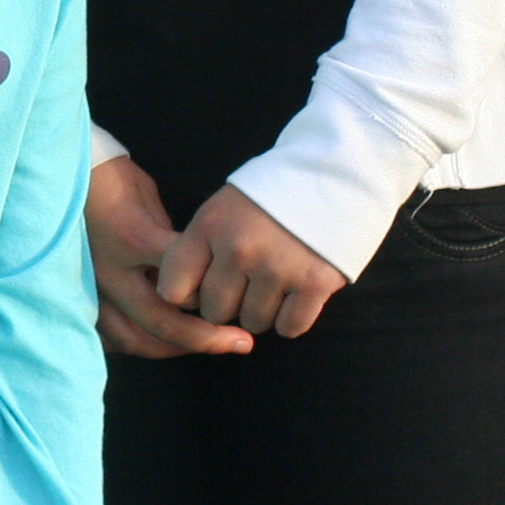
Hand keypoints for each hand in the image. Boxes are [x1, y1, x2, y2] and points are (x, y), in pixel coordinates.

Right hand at [85, 158, 255, 358]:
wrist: (64, 175)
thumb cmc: (114, 181)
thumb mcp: (152, 202)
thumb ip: (172, 243)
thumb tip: (197, 271)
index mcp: (132, 239)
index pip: (181, 278)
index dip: (216, 297)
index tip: (242, 309)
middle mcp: (110, 270)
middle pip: (160, 320)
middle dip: (203, 339)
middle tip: (239, 343)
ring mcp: (92, 287)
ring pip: (132, 337)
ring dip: (172, 348)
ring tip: (200, 346)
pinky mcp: (81, 294)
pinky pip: (107, 334)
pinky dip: (133, 344)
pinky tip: (155, 345)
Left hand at [155, 182, 347, 341]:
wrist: (332, 176)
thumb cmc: (270, 196)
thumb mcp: (222, 207)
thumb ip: (200, 247)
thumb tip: (181, 298)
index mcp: (210, 226)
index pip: (173, 289)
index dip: (186, 296)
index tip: (201, 288)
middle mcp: (239, 249)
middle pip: (214, 311)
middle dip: (227, 305)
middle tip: (245, 286)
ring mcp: (277, 268)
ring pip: (253, 322)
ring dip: (261, 312)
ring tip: (272, 285)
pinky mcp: (314, 284)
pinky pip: (289, 327)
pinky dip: (291, 320)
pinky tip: (295, 295)